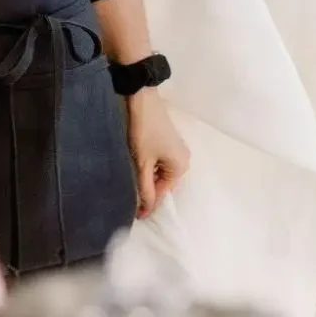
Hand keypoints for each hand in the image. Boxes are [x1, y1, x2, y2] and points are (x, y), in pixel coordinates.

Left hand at [125, 89, 190, 218]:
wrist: (142, 100)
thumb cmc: (144, 133)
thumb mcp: (143, 164)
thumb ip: (146, 189)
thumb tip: (146, 212)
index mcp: (181, 167)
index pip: (163, 193)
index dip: (148, 204)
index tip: (135, 216)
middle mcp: (184, 160)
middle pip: (164, 183)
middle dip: (149, 190)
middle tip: (131, 201)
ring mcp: (178, 150)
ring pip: (161, 173)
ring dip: (148, 178)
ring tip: (132, 185)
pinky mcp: (170, 142)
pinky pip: (161, 163)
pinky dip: (150, 167)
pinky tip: (138, 167)